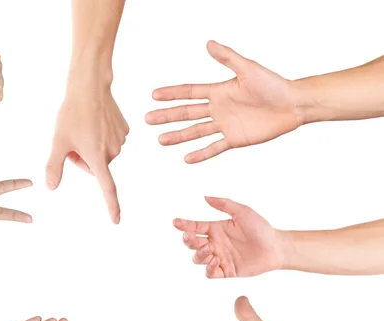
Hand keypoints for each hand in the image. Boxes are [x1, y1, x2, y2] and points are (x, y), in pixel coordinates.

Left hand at [46, 82, 128, 223]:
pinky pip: (111, 141)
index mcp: (97, 158)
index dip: (111, 206)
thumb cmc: (72, 113)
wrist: (91, 85)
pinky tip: (96, 121)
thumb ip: (54, 166)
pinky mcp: (125, 130)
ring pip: (103, 154)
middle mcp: (112, 152)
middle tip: (74, 139)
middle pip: (96, 166)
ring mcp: (120, 141)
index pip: (106, 188)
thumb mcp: (58, 141)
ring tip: (85, 126)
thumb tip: (51, 187)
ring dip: (93, 146)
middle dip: (84, 158)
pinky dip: (102, 135)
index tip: (116, 220)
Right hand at [146, 40, 301, 162]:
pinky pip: (214, 148)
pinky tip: (187, 158)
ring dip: (178, 136)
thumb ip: (227, 58)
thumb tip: (208, 43)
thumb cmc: (273, 84)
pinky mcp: (234, 139)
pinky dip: (201, 154)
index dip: (172, 94)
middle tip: (148, 119)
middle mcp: (218, 108)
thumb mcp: (248, 68)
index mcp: (219, 91)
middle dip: (167, 116)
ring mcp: (225, 125)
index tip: (154, 95)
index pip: (190, 93)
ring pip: (195, 132)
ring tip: (161, 140)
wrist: (291, 105)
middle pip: (187, 113)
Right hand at [174, 196, 283, 277]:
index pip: (195, 227)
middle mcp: (215, 243)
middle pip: (192, 244)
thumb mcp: (243, 212)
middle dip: (188, 241)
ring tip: (208, 249)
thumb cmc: (261, 228)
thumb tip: (205, 197)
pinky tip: (215, 261)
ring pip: (198, 259)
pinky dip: (208, 268)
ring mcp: (219, 257)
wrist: (276, 247)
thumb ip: (224, 204)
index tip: (175, 222)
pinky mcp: (226, 271)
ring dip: (198, 254)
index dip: (184, 225)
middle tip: (190, 237)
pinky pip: (210, 273)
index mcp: (216, 229)